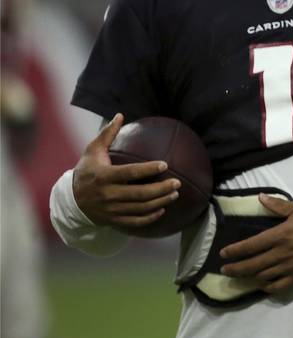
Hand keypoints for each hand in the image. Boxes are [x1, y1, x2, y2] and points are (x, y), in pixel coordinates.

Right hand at [72, 113, 180, 228]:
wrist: (70, 200)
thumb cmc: (86, 171)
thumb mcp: (92, 151)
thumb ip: (107, 134)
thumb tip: (120, 115)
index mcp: (104, 177)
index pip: (130, 173)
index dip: (148, 169)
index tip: (165, 165)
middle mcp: (108, 195)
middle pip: (139, 194)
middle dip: (161, 189)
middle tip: (178, 183)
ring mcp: (111, 210)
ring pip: (140, 209)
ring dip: (160, 202)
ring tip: (175, 194)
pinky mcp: (113, 220)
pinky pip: (134, 222)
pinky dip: (150, 218)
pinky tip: (162, 210)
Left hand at [219, 194, 292, 293]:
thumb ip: (278, 205)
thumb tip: (260, 197)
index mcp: (280, 235)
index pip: (252, 245)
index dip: (236, 250)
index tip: (223, 253)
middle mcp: (281, 254)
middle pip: (253, 264)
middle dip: (236, 268)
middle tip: (224, 270)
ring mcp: (289, 267)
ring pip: (263, 276)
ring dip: (248, 277)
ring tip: (239, 276)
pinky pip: (278, 286)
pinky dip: (267, 287)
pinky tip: (261, 284)